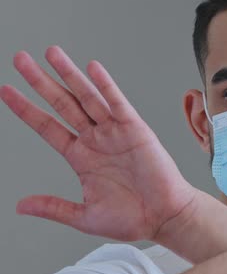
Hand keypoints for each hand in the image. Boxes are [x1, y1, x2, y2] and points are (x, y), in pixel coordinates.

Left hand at [0, 46, 197, 240]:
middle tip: (21, 60)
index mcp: (81, 158)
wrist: (164, 218)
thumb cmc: (132, 218)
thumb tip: (21, 205)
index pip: (47, 126)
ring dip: (69, 75)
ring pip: (87, 97)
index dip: (26, 109)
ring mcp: (115, 133)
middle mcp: (96, 140)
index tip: (6, 90)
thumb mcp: (84, 216)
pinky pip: (117, 103)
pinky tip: (92, 69)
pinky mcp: (136, 130)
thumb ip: (53, 207)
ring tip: (51, 54)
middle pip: (62, 104)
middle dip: (41, 81)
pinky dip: (105, 85)